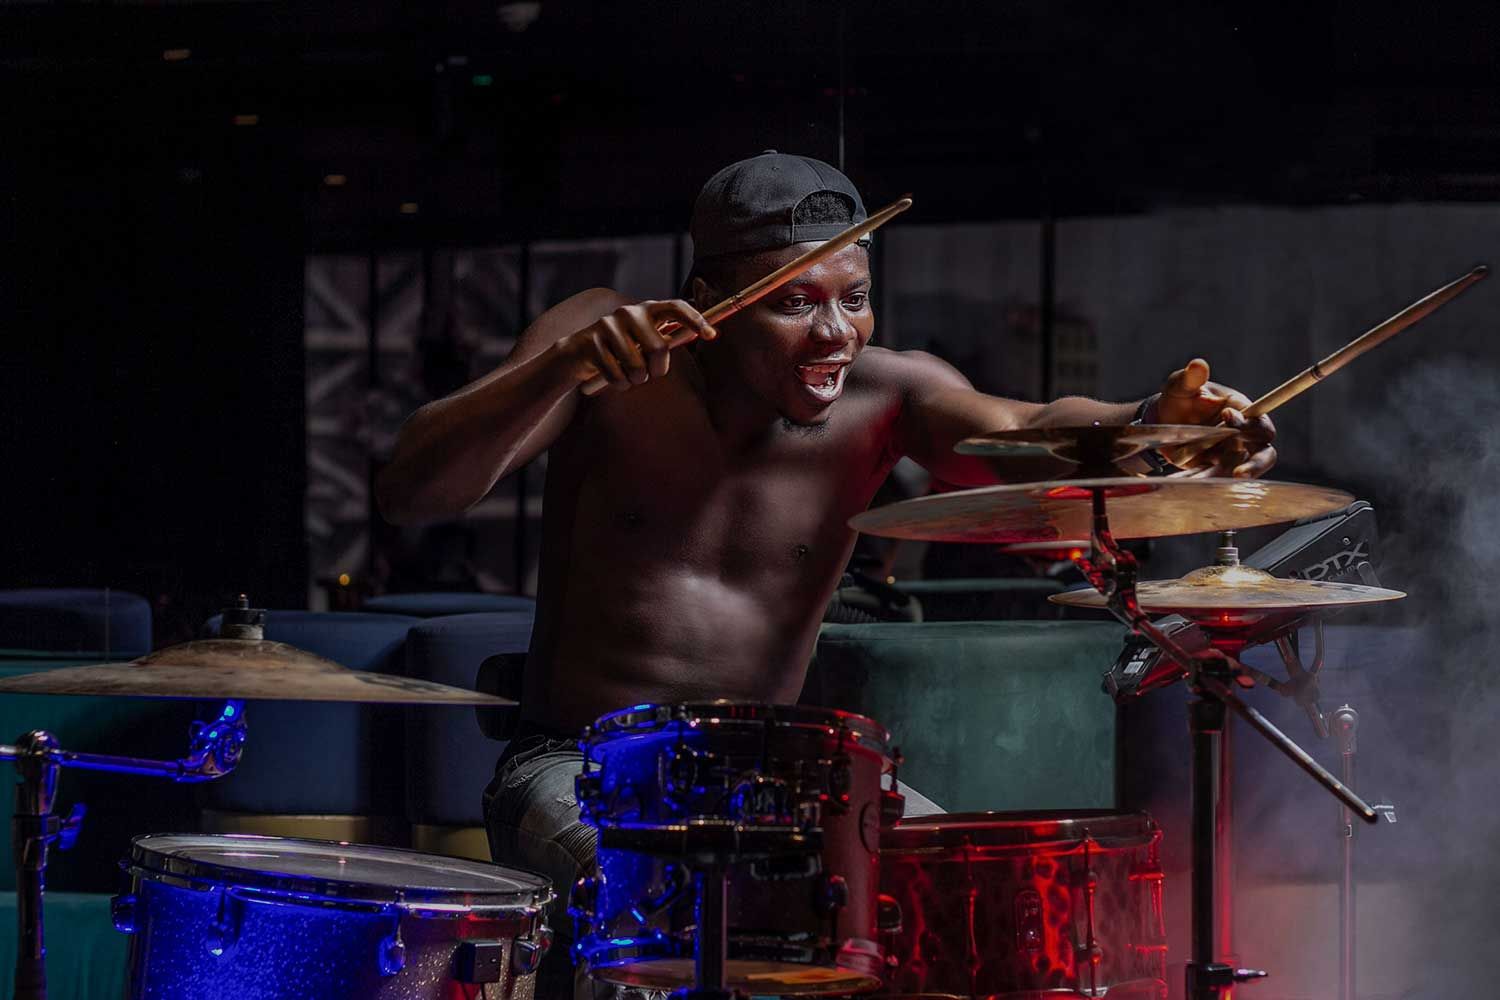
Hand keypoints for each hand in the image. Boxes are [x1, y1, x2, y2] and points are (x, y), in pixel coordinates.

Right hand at [553, 299, 717, 391]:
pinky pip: (616, 375)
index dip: (695, 320)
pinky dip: (619, 384)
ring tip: (628, 375)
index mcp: (647, 310)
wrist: (579, 353)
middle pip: (658, 348)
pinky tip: (612, 376)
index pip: (675, 307)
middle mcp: (629, 312)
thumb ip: (667, 340)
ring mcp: (608, 325)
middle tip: (650, 374)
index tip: (711, 335)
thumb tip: (705, 335)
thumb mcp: (645, 342)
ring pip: (636, 366)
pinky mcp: (591, 342)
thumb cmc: (622, 350)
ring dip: (636, 379)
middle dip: (657, 370)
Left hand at [1148, 358, 1276, 477]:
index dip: (1248, 423)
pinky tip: (1186, 482)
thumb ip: (1189, 378)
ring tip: (1203, 482)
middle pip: (1264, 453)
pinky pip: (1215, 479)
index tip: (1226, 416)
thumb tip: (1198, 365)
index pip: (1257, 421)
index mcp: (1241, 412)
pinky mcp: (1215, 469)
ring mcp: (1230, 455)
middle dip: (1255, 464)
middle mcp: (1242, 436)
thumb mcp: (1180, 387)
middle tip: (1239, 473)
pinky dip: (1203, 482)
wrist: (1162, 422)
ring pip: (1239, 471)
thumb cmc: (1179, 399)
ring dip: (1223, 479)